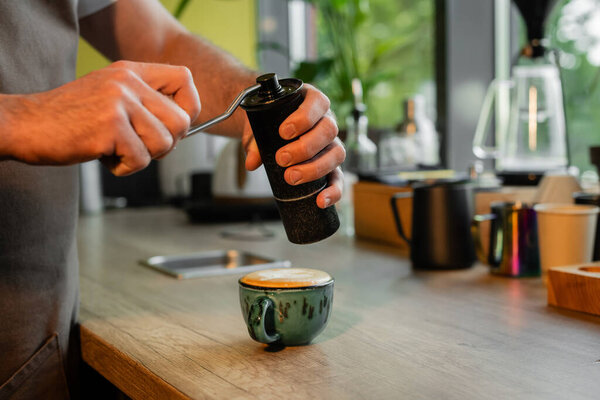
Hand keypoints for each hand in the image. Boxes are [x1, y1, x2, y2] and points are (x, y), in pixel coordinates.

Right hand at [3, 60, 200, 175]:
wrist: (25, 125)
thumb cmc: (70, 119)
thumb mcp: (112, 97)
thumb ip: (146, 104)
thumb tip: (186, 125)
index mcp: (130, 71)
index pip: (184, 78)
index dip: (190, 106)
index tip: (176, 124)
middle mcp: (127, 82)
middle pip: (181, 121)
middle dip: (167, 143)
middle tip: (140, 145)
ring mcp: (118, 103)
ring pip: (164, 143)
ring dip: (143, 156)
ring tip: (116, 149)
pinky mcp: (109, 127)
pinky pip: (140, 159)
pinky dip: (124, 167)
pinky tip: (103, 155)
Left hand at [242, 84, 344, 208]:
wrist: (272, 129)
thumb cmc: (269, 122)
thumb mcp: (260, 125)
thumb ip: (255, 142)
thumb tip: (252, 163)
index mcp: (313, 102)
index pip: (318, 103)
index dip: (304, 117)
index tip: (283, 132)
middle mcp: (327, 121)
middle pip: (328, 130)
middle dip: (305, 147)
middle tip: (282, 159)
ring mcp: (332, 144)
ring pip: (337, 153)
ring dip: (315, 168)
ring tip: (292, 177)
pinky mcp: (332, 166)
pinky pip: (339, 178)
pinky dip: (333, 191)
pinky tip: (320, 201)